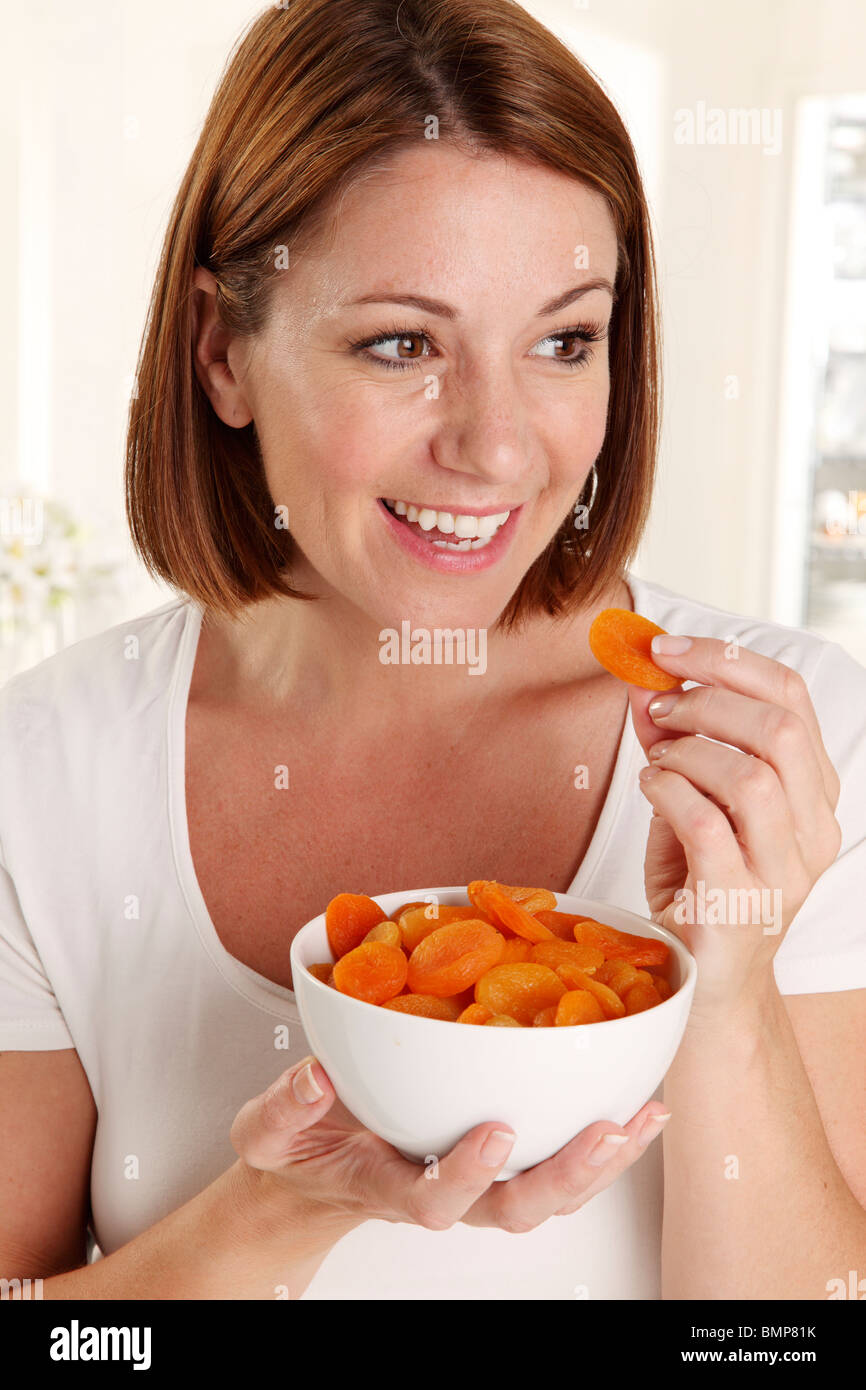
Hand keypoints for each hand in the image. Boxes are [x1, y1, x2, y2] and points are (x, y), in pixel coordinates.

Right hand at [230, 1054, 670, 1234]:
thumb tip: (314, 1075)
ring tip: (645, 1118)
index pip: (431, 1199)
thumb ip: (284, 1108)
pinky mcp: (501, 1158)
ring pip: (550, 1191)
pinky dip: (604, 1137)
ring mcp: (478, 1179)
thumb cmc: (299, 1152)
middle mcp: (445, 1191)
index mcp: (388, 1186)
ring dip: (602, 1162)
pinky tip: (641, 1105)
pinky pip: (559, 1156)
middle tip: (606, 1132)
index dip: (467, 1174)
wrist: (315, 1173)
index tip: (496, 1132)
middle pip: (514, 1208)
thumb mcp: (266, 1131)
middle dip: (566, 1176)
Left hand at [628, 634, 841, 1015]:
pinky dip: (668, 790)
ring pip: (751, 776)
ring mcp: (783, 872)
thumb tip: (644, 685)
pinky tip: (650, 789)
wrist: (705, 984)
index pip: (793, 699)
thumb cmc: (698, 886)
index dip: (728, 659)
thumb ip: (674, 746)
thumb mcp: (689, 802)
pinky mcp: (740, 903)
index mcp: (815, 795)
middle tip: (657, 706)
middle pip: (780, 728)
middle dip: (706, 698)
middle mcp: (814, 832)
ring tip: (656, 761)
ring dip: (687, 751)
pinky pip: (706, 823)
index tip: (668, 648)